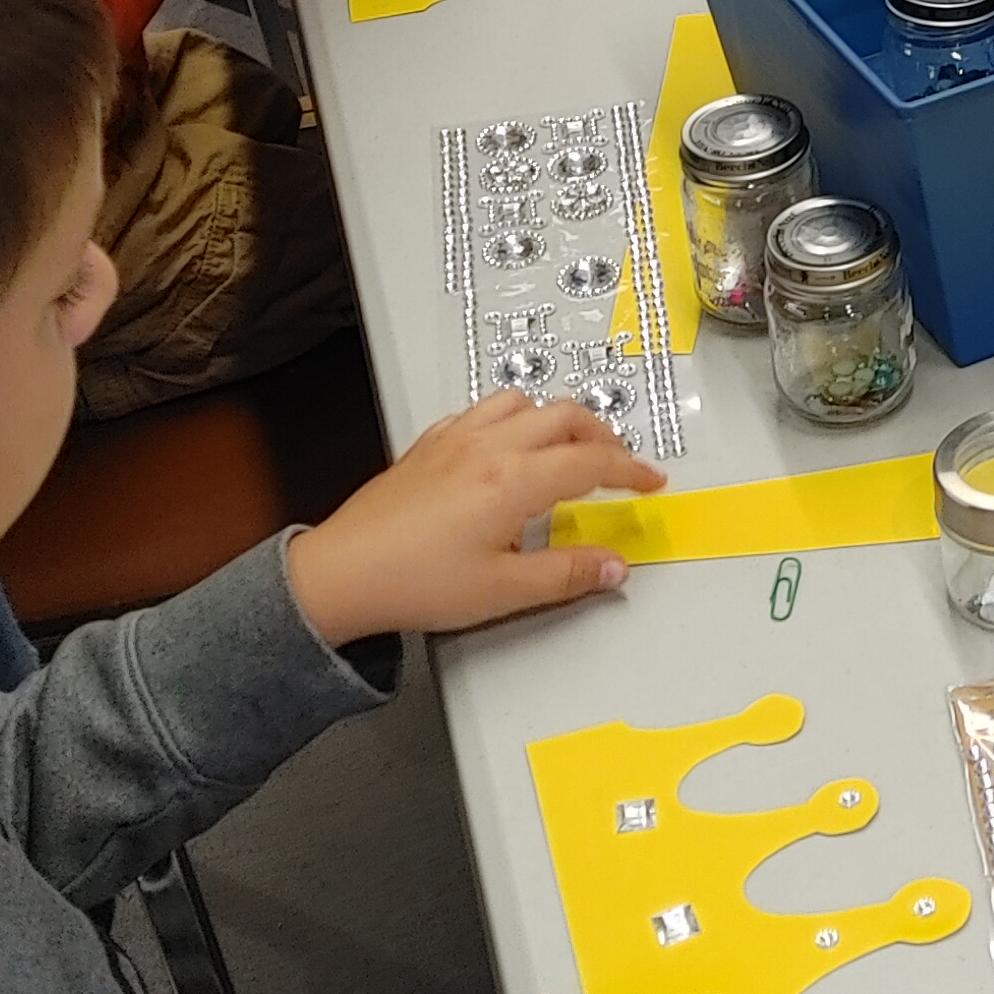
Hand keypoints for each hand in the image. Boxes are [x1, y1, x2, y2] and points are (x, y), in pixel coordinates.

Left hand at [284, 388, 659, 648]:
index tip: (649, 481)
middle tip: (618, 463)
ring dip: (555, 417)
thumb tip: (612, 566)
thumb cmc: (412, 581)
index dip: (631, 470)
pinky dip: (508, 418)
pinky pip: (480, 411)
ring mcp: (455, 440)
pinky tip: (505, 443)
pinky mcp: (428, 446)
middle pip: (565, 417)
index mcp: (515, 480)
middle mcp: (488, 447)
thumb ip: (567, 574)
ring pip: (521, 402)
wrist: (343, 575)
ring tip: (568, 444)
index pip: (592, 462)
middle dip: (602, 435)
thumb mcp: (503, 591)